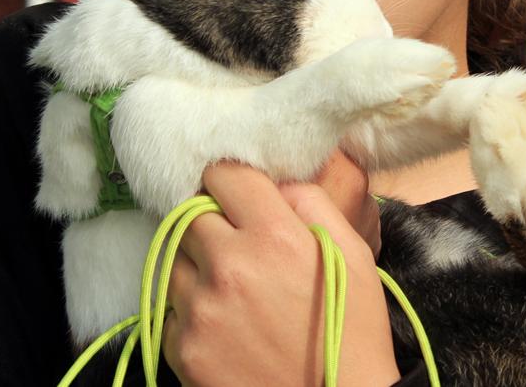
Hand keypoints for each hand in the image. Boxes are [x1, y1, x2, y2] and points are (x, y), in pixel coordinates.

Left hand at [165, 162, 400, 386]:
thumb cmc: (352, 332)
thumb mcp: (354, 254)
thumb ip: (312, 203)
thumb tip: (274, 185)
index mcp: (273, 235)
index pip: (224, 175)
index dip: (233, 182)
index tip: (240, 196)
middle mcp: (229, 266)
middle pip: (190, 214)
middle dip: (211, 222)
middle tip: (236, 244)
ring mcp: (201, 310)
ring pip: (175, 261)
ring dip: (198, 267)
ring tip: (232, 290)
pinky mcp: (183, 349)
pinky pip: (171, 311)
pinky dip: (192, 313)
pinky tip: (226, 326)